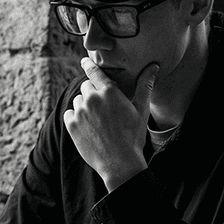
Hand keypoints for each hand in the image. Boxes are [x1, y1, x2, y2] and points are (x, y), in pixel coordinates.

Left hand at [63, 57, 159, 190]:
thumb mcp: (142, 110)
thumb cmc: (134, 136)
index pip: (95, 72)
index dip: (89, 65)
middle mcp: (92, 98)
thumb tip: (153, 67)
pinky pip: (69, 114)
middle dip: (93, 93)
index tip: (84, 60)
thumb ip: (145, 86)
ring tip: (98, 122)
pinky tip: (88, 128)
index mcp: (109, 92)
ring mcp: (80, 112)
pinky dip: (75, 118)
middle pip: (86, 86)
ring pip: (78, 101)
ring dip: (85, 107)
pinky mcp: (71, 125)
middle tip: (103, 109)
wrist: (120, 163)